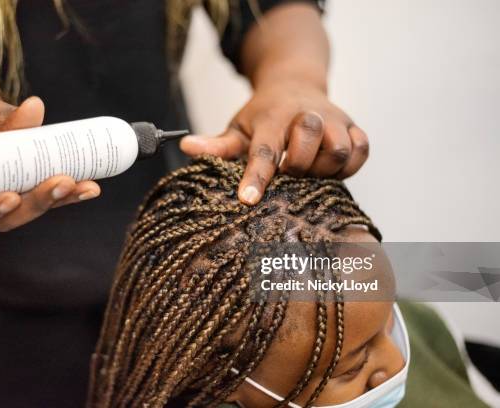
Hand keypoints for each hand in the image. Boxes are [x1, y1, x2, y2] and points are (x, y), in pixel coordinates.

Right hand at [0, 90, 100, 232]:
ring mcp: (0, 201)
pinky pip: (43, 200)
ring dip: (60, 201)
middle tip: (64, 181)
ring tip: (87, 186)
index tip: (11, 196)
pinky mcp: (22, 194)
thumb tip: (36, 107)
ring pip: (29, 212)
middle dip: (38, 203)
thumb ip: (1, 114)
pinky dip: (67, 195)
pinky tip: (91, 187)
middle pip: (5, 218)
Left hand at [180, 80, 368, 204]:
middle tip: (289, 172)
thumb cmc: (264, 114)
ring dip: (325, 168)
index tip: (247, 200)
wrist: (294, 83)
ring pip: (340, 149)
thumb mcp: (238, 127)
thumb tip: (185, 147)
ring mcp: (334, 120)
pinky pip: (362, 150)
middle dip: (298, 165)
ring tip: (310, 172)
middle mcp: (306, 115)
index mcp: (272, 118)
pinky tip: (331, 169)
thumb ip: (217, 144)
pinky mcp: (353, 126)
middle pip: (310, 143)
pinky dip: (350, 166)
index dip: (257, 177)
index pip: (264, 150)